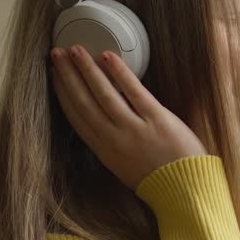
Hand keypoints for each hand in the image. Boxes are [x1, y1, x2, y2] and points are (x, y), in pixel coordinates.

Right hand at [50, 45, 207, 190]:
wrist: (185, 190)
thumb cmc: (160, 180)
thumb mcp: (124, 166)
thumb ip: (111, 144)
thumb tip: (102, 122)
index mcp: (104, 150)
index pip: (76, 116)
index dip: (62, 93)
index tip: (54, 76)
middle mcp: (113, 138)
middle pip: (83, 101)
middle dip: (67, 75)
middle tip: (56, 54)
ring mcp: (134, 128)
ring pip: (103, 93)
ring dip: (86, 69)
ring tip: (76, 49)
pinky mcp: (156, 119)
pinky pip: (133, 91)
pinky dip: (119, 73)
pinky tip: (107, 56)